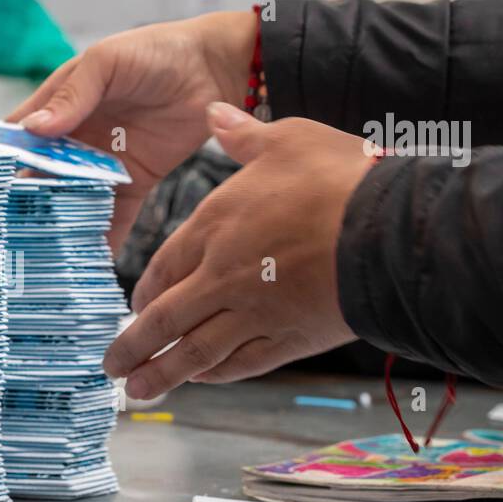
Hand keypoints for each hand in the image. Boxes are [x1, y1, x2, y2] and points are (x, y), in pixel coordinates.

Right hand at [5, 12, 256, 250]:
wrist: (216, 68)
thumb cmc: (156, 51)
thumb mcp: (107, 63)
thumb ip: (72, 96)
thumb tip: (34, 130)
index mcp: (59, 105)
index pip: (19, 137)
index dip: (0, 162)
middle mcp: (75, 138)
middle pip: (42, 177)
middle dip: (26, 205)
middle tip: (9, 238)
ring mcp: (104, 162)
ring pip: (74, 200)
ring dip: (60, 225)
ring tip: (43, 257)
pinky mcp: (135, 181)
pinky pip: (115, 214)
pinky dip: (104, 237)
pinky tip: (92, 262)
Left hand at [103, 103, 377, 397]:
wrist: (390, 230)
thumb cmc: (341, 179)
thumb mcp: (287, 139)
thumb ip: (243, 135)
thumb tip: (214, 111)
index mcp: (215, 225)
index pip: (164, 266)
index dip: (145, 291)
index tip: (133, 308)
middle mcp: (223, 275)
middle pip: (166, 318)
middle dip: (134, 345)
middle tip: (112, 366)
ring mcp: (254, 312)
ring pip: (195, 351)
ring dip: (163, 373)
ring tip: (138, 390)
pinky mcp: (288, 339)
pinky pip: (241, 363)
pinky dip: (216, 374)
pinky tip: (202, 380)